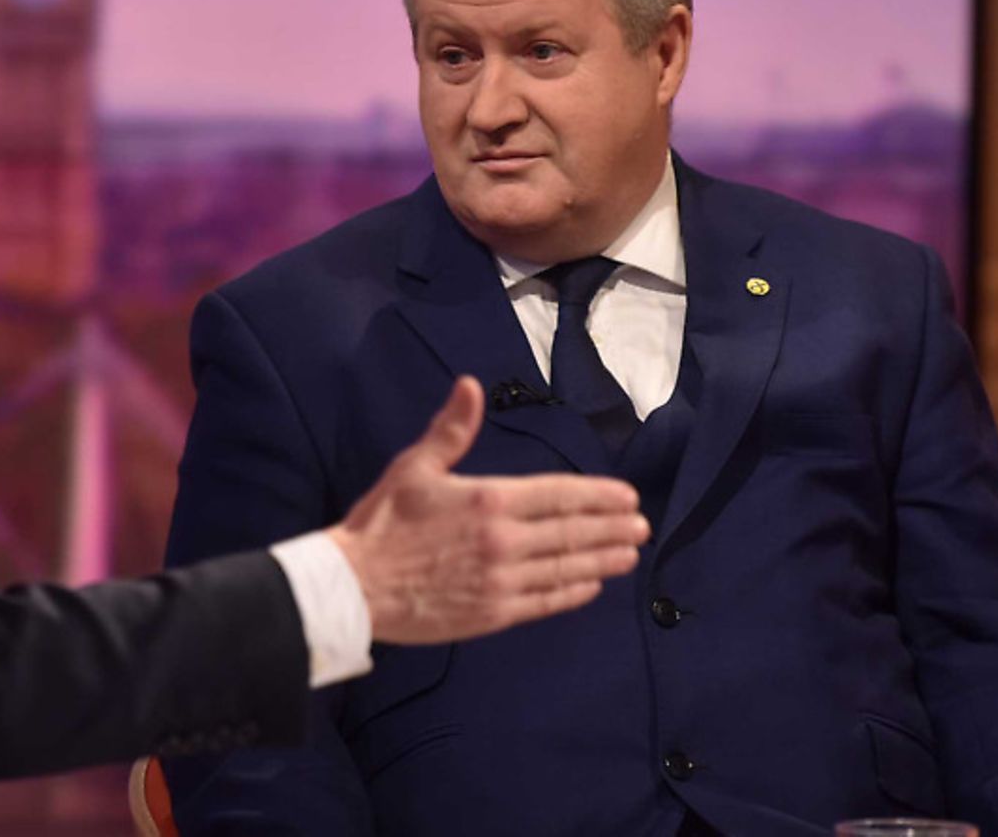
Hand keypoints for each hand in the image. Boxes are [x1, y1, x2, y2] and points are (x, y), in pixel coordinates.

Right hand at [326, 375, 647, 644]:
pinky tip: (590, 586)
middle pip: (572, 532)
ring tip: (629, 555)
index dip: (598, 496)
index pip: (560, 495)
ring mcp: (503, 580)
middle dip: (611, 528)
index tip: (627, 498)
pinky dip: (572, 592)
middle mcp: (505, 540)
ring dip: (602, 560)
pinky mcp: (494, 612)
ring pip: (566, 568)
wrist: (355, 585)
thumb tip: (471, 385)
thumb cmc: (382, 522)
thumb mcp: (414, 466)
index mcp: (490, 499)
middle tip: (641, 527)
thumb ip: (452, 430)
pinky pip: (545, 601)